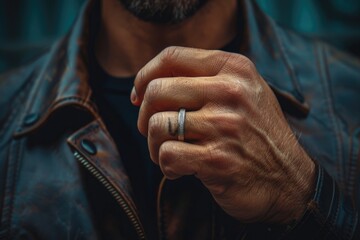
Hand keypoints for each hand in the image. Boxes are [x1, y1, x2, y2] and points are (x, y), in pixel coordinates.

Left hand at [131, 46, 315, 223]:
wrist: (289, 180)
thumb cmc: (257, 134)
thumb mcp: (244, 92)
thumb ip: (205, 78)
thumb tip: (148, 83)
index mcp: (234, 69)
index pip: (172, 57)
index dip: (145, 75)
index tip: (139, 95)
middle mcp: (230, 92)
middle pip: (157, 91)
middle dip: (144, 115)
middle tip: (154, 131)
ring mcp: (224, 126)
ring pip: (156, 125)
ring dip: (154, 144)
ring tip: (170, 151)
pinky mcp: (217, 160)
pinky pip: (167, 155)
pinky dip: (166, 166)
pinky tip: (181, 170)